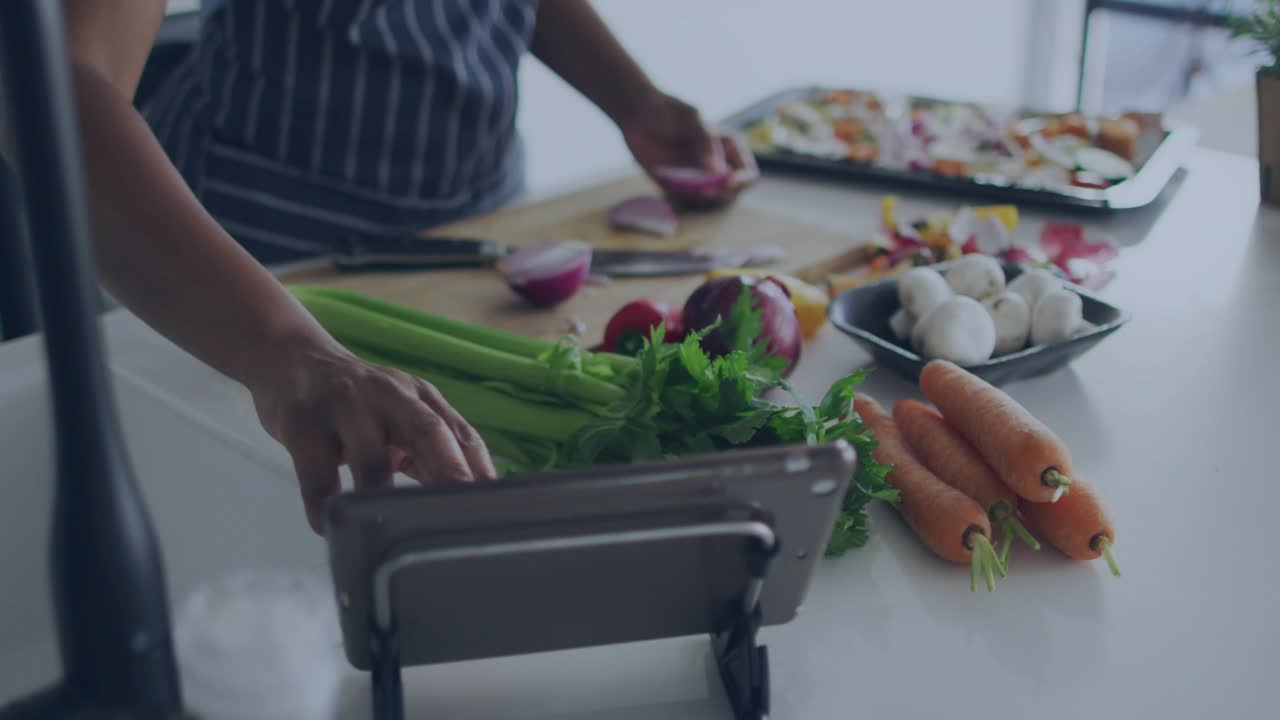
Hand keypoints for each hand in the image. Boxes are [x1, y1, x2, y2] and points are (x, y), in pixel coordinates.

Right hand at [247, 338, 495, 532]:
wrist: (290, 358)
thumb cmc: (355, 401)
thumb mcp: (401, 414)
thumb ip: (433, 449)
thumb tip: (474, 495)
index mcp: (420, 397)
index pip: (459, 433)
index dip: (479, 470)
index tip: (493, 505)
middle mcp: (389, 395)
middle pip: (427, 433)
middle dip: (449, 474)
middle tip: (460, 514)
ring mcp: (344, 405)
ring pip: (370, 461)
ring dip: (379, 499)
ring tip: (383, 531)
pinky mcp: (302, 421)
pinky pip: (317, 474)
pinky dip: (325, 506)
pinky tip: (329, 524)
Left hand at [621, 93, 758, 208]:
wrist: (637, 116)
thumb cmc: (668, 111)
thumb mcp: (690, 119)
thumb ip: (704, 142)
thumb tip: (717, 172)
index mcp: (728, 149)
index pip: (747, 173)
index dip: (741, 181)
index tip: (726, 181)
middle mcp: (716, 167)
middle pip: (731, 194)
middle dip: (719, 195)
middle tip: (702, 189)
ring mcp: (698, 179)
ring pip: (709, 202)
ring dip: (699, 201)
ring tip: (682, 187)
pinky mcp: (679, 187)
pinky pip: (686, 203)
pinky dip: (680, 202)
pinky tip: (669, 190)